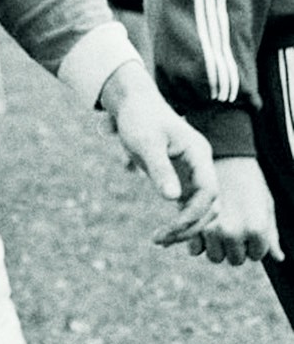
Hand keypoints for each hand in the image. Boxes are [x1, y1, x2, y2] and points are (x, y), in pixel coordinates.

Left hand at [99, 61, 218, 245]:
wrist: (134, 103)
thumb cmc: (139, 119)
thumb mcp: (146, 143)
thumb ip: (160, 169)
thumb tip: (173, 199)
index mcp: (199, 153)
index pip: (209, 191)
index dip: (193, 214)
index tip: (170, 228)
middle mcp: (201, 164)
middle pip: (210, 205)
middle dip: (190, 226)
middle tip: (160, 239)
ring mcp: (193, 172)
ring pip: (202, 208)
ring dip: (186, 227)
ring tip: (160, 240)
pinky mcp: (182, 178)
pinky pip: (189, 206)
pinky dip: (180, 221)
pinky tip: (164, 234)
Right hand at [188, 156, 282, 265]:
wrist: (224, 157)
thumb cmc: (250, 182)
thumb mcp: (266, 205)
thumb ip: (271, 235)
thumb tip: (279, 258)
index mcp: (256, 229)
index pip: (256, 255)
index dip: (254, 244)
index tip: (250, 227)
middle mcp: (233, 232)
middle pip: (235, 259)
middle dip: (236, 247)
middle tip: (234, 225)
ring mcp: (210, 229)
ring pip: (215, 257)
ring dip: (217, 247)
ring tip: (219, 226)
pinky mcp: (191, 224)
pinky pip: (195, 250)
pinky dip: (199, 242)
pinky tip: (204, 225)